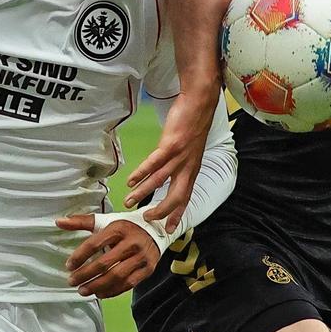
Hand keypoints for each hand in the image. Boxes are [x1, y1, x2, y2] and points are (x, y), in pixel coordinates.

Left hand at [58, 215, 162, 297]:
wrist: (156, 230)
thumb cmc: (125, 227)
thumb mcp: (105, 221)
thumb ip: (82, 222)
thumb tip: (59, 221)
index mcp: (119, 228)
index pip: (94, 244)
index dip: (79, 256)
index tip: (69, 265)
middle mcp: (132, 243)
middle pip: (104, 263)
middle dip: (85, 275)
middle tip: (72, 281)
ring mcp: (141, 257)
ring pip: (116, 276)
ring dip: (97, 286)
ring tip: (82, 291)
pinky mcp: (148, 269)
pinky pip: (128, 284)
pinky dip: (112, 291)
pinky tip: (99, 293)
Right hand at [125, 87, 218, 225]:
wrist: (200, 102)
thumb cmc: (193, 124)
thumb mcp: (190, 149)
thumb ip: (181, 164)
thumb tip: (167, 173)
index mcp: (192, 169)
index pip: (186, 197)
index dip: (177, 214)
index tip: (168, 229)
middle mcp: (188, 166)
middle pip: (176, 196)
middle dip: (162, 211)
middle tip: (146, 218)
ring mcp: (180, 156)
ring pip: (160, 180)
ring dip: (144, 193)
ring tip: (129, 201)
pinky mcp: (171, 144)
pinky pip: (154, 163)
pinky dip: (142, 173)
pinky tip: (131, 180)